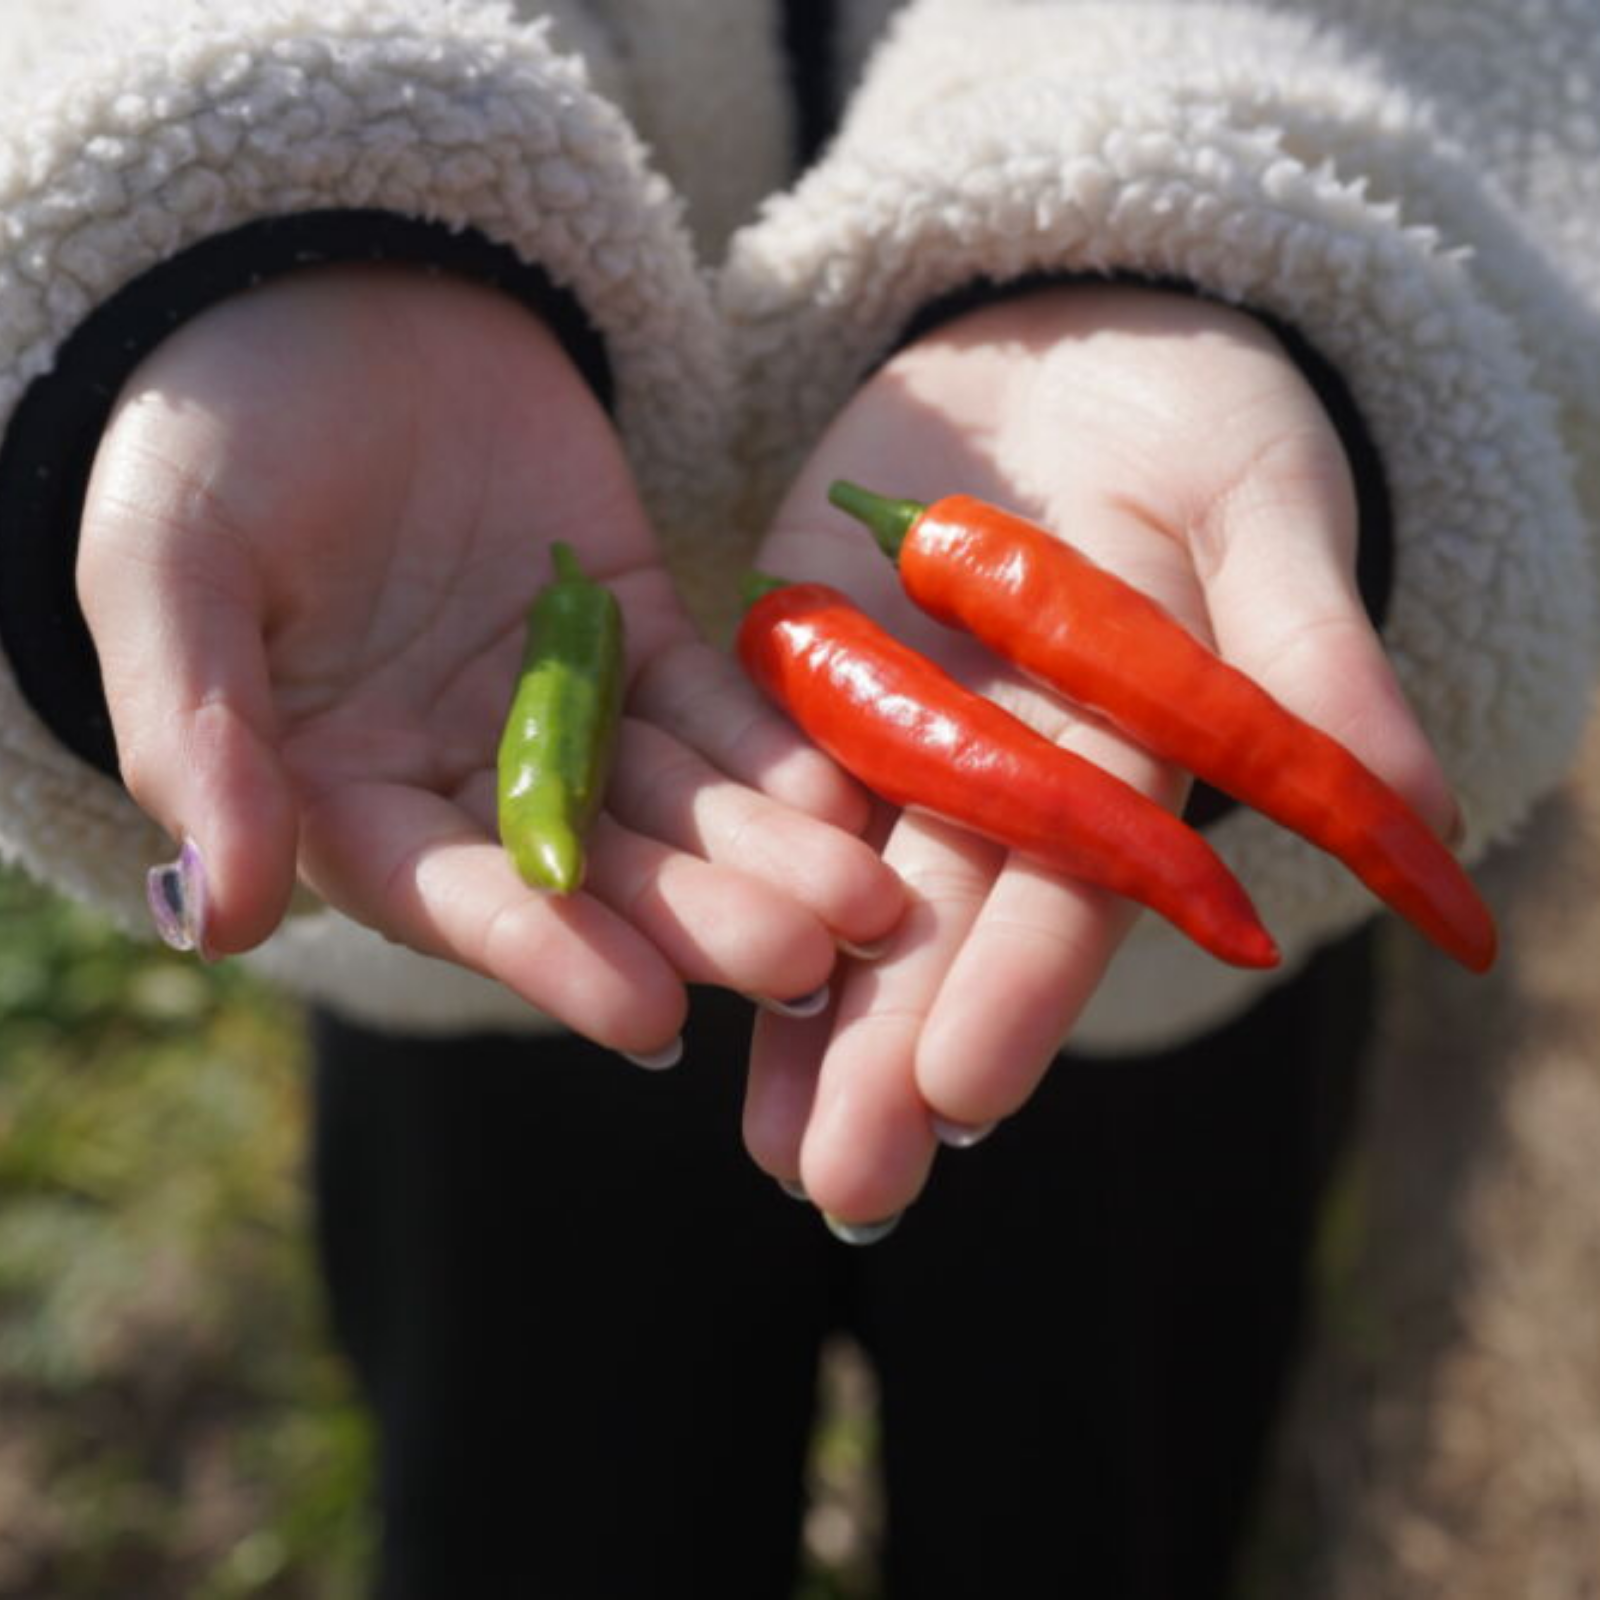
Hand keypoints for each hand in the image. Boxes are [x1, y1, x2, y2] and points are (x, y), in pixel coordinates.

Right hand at [79, 266, 901, 1055]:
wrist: (324, 291)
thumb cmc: (208, 434)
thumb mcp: (165, 571)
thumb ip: (196, 740)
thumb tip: (218, 918)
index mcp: (342, 792)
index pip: (451, 898)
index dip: (549, 953)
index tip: (648, 1018)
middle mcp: (461, 775)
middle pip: (596, 870)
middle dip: (700, 918)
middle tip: (807, 963)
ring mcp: (560, 706)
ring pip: (676, 802)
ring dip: (769, 856)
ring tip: (870, 907)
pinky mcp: (636, 630)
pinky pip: (716, 704)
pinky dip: (778, 748)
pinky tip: (848, 796)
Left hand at [743, 283, 1455, 1226]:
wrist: (1065, 351)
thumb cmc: (1194, 419)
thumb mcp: (1258, 505)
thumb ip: (1309, 648)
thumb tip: (1425, 813)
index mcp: (1125, 744)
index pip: (1079, 879)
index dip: (1026, 981)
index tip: (967, 1093)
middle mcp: (1011, 766)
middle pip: (952, 918)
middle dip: (896, 1050)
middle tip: (844, 1188)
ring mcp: (904, 728)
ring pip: (850, 890)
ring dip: (804, 1017)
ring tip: (768, 1147)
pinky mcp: (813, 673)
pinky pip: (764, 789)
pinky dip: (733, 880)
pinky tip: (682, 975)